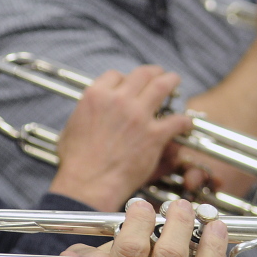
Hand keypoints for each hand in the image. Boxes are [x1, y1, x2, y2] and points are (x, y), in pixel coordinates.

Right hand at [51, 66, 192, 210]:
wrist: (88, 183)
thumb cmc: (76, 162)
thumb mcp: (71, 127)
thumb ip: (84, 113)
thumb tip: (89, 113)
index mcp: (96, 96)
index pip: (115, 75)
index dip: (125, 79)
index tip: (130, 85)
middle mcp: (119, 100)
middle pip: (143, 74)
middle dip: (153, 72)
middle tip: (159, 74)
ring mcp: (138, 115)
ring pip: (162, 86)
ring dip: (171, 82)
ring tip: (175, 82)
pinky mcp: (154, 135)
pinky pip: (177, 120)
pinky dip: (184, 121)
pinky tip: (185, 124)